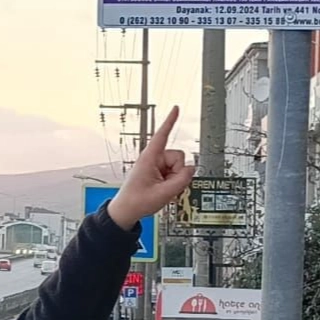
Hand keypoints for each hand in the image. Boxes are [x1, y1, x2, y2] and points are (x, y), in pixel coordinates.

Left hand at [108, 106, 195, 229]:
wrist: (128, 211)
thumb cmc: (137, 200)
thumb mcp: (163, 194)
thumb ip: (181, 180)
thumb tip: (191, 169)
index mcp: (149, 158)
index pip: (162, 135)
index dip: (170, 121)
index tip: (176, 108)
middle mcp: (154, 158)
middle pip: (179, 157)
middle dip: (178, 171)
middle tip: (167, 186)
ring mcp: (157, 166)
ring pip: (179, 166)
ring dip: (175, 179)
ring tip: (163, 189)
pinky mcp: (160, 172)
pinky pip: (176, 173)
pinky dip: (173, 182)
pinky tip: (164, 190)